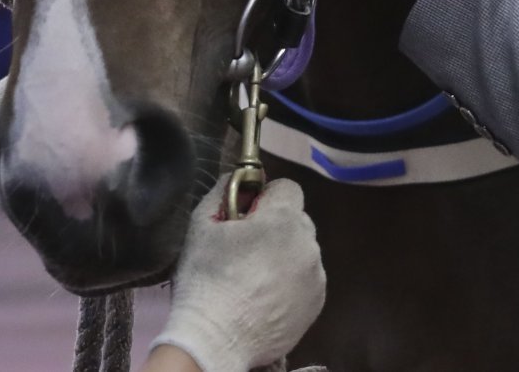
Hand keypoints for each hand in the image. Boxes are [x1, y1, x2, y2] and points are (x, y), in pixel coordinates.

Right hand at [149, 177, 324, 371]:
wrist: (215, 340)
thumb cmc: (205, 280)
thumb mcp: (201, 226)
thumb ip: (223, 192)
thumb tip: (239, 178)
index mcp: (283, 219)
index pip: (288, 188)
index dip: (266, 198)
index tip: (247, 217)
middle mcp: (308, 243)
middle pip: (297, 220)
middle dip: (276, 227)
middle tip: (246, 250)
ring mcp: (316, 275)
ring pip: (302, 251)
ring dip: (284, 256)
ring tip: (253, 280)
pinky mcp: (316, 302)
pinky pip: (306, 280)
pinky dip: (290, 283)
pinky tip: (265, 298)